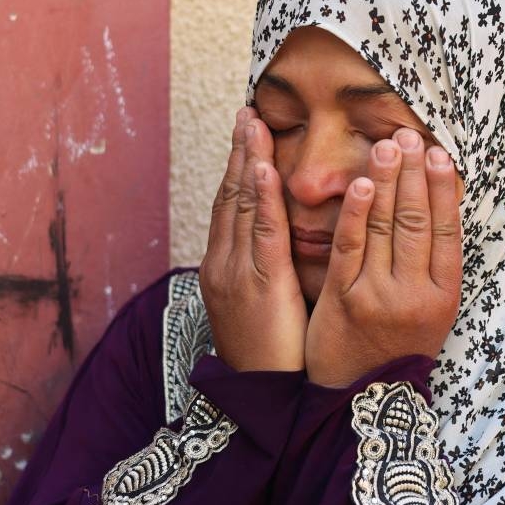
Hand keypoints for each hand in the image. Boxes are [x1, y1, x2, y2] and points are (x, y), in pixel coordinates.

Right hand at [198, 107, 307, 371]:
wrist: (256, 393)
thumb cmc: (267, 349)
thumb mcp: (261, 300)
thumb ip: (266, 265)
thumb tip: (280, 237)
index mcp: (225, 264)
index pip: (232, 205)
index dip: (239, 166)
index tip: (246, 133)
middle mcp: (224, 261)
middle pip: (231, 196)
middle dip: (238, 152)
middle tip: (245, 111)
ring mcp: (235, 271)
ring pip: (241, 206)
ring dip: (247, 161)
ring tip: (251, 123)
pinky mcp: (257, 284)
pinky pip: (261, 234)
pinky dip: (261, 198)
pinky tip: (264, 170)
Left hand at [305, 128, 462, 387]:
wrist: (361, 396)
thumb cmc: (396, 345)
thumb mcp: (430, 310)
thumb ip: (432, 265)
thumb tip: (436, 206)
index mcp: (443, 294)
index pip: (446, 230)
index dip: (443, 188)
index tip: (440, 153)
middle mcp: (414, 293)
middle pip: (416, 222)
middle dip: (414, 174)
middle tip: (410, 136)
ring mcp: (378, 295)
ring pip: (385, 228)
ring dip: (387, 182)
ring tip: (388, 147)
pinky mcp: (342, 299)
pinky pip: (350, 248)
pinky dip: (356, 213)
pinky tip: (360, 183)